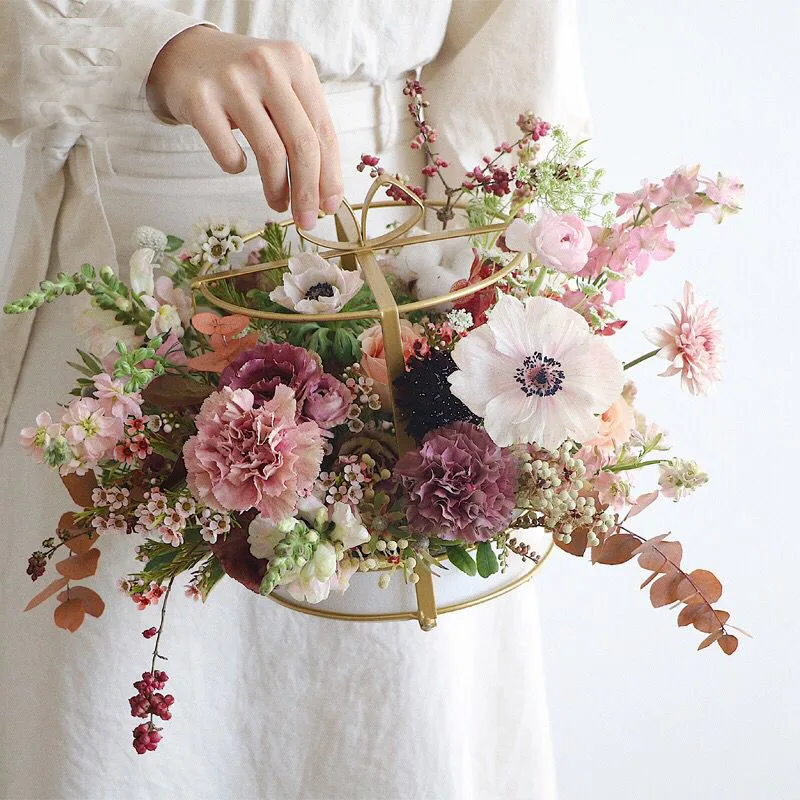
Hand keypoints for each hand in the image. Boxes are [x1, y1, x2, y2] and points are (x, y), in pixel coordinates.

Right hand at [146, 26, 342, 228]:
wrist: (185, 54)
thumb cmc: (244, 83)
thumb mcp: (281, 90)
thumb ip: (305, 128)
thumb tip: (325, 192)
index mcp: (295, 63)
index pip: (323, 131)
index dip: (330, 175)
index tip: (330, 206)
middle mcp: (267, 66)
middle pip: (301, 145)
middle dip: (308, 191)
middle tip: (306, 219)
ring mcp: (232, 80)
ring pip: (270, 152)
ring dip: (277, 189)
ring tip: (277, 203)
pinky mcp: (200, 99)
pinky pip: (228, 152)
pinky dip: (236, 167)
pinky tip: (238, 164)